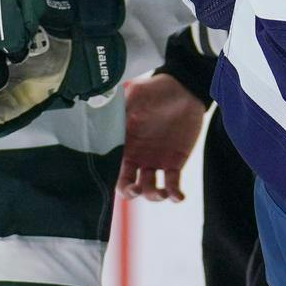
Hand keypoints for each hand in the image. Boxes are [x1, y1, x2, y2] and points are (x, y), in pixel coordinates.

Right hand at [119, 72, 205, 201]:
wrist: (185, 89)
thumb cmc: (156, 91)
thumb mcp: (134, 97)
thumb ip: (118, 112)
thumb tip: (100, 124)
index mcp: (123, 144)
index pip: (112, 169)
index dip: (112, 180)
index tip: (118, 181)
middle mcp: (136, 157)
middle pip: (127, 185)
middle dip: (130, 192)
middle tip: (136, 189)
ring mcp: (155, 161)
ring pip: (149, 189)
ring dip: (153, 196)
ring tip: (162, 193)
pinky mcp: (174, 163)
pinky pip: (172, 184)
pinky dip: (174, 195)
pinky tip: (178, 196)